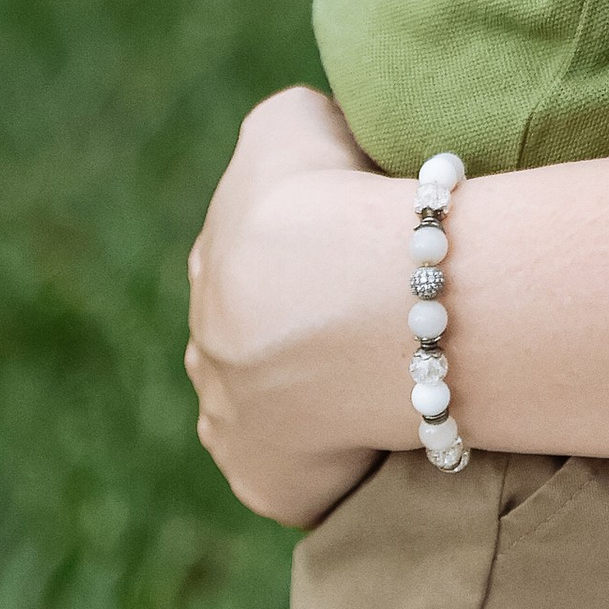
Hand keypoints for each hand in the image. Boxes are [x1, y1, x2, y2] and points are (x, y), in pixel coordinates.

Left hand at [186, 86, 408, 525]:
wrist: (347, 295)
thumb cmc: (330, 197)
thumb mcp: (292, 123)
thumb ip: (292, 129)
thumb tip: (320, 145)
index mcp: (214, 265)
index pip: (259, 263)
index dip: (319, 255)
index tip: (375, 252)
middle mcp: (209, 351)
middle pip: (263, 346)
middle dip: (315, 334)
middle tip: (389, 320)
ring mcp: (234, 426)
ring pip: (281, 414)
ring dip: (326, 400)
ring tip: (399, 377)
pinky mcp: (272, 485)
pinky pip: (312, 479)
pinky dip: (345, 463)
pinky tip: (392, 435)